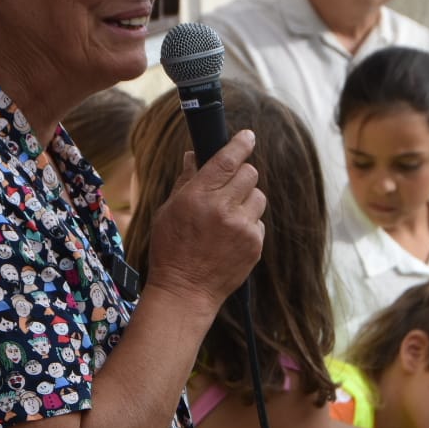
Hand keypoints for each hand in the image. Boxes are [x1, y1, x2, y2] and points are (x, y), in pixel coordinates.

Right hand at [143, 130, 265, 315]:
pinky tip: (231, 238)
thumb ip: (186, 180)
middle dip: (241, 175)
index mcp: (198, 196)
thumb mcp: (169, 210)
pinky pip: (259, 222)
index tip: (248, 136)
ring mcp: (242, 227)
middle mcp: (223, 208)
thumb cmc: (171, 249)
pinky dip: (248, 225)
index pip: (227, 159)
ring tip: (228, 217)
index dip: (240, 144)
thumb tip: (194, 155)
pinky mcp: (254, 245)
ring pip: (258, 197)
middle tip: (230, 186)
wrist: (185, 291)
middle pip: (249, 173)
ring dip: (247, 200)